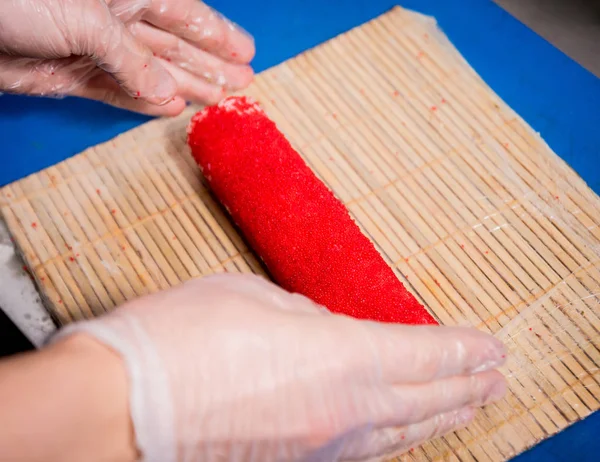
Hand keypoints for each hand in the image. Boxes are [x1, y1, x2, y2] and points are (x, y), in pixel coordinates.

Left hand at [0, 0, 254, 115]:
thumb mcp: (88, 19)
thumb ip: (133, 58)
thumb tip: (168, 94)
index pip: (183, 11)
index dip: (217, 33)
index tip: (245, 53)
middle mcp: (112, 20)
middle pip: (173, 45)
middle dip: (208, 65)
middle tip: (241, 85)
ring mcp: (93, 50)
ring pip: (151, 74)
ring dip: (184, 88)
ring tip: (217, 101)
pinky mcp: (72, 76)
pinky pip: (118, 93)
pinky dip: (145, 104)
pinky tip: (171, 109)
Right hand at [56, 273, 506, 461]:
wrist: (119, 408)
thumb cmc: (180, 337)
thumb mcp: (252, 297)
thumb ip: (305, 316)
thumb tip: (327, 330)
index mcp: (338, 358)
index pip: (423, 355)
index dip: (463, 351)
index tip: (492, 347)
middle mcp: (343, 411)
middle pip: (424, 402)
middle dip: (465, 388)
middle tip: (496, 378)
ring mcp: (320, 447)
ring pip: (400, 435)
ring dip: (439, 419)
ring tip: (468, 407)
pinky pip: (364, 453)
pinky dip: (394, 440)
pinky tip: (403, 434)